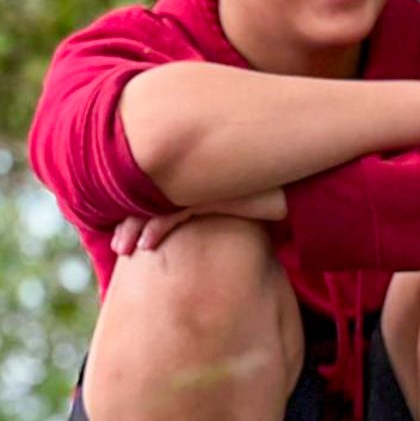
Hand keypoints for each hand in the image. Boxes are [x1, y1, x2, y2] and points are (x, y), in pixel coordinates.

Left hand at [109, 189, 286, 255]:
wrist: (301, 192)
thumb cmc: (267, 198)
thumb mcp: (234, 201)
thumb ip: (210, 205)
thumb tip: (189, 227)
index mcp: (194, 170)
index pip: (150, 185)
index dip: (132, 209)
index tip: (122, 234)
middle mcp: (194, 172)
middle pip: (145, 192)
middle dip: (127, 221)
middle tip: (118, 247)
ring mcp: (203, 181)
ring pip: (153, 202)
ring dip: (133, 227)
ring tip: (124, 250)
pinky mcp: (213, 193)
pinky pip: (174, 211)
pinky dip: (156, 227)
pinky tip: (147, 245)